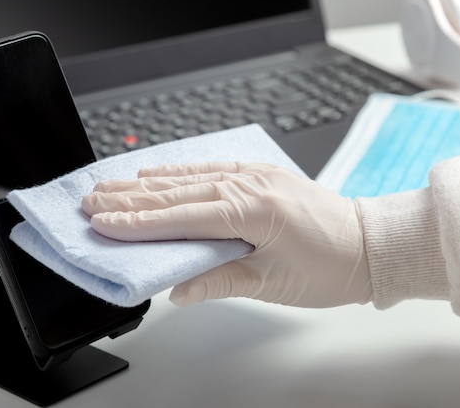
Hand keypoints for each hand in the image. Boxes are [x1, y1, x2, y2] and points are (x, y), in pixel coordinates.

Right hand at [82, 162, 371, 306]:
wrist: (369, 245)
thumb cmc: (331, 266)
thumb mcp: (272, 283)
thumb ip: (219, 282)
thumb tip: (178, 290)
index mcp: (253, 209)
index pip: (180, 217)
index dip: (136, 222)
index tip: (101, 222)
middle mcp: (250, 184)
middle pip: (176, 192)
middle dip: (129, 198)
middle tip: (90, 200)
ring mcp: (255, 174)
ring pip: (188, 177)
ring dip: (145, 182)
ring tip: (110, 185)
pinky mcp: (259, 174)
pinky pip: (211, 168)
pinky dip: (179, 171)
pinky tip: (156, 172)